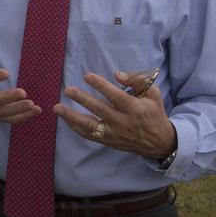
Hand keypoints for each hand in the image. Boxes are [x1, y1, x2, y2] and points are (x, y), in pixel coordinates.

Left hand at [55, 70, 175, 157]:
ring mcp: (114, 133)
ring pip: (91, 126)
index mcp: (134, 108)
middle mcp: (122, 121)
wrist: (158, 142)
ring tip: (57, 108)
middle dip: (82, 100)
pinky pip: (89, 136)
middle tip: (68, 90)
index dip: (101, 86)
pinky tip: (64, 119)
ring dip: (72, 117)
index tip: (87, 76)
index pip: (115, 96)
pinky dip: (75, 128)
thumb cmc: (154, 113)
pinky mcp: (108, 141)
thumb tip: (117, 74)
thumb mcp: (153, 94)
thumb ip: (137, 81)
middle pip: (100, 110)